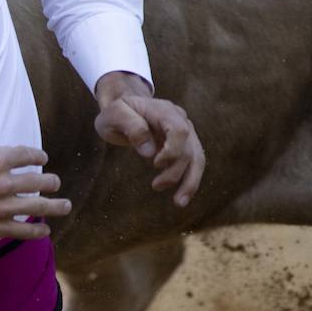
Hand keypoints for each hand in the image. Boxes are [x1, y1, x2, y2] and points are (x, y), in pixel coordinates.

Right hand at [0, 141, 71, 254]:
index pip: (26, 155)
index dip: (38, 156)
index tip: (43, 159)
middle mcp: (4, 183)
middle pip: (38, 181)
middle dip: (51, 182)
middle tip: (55, 183)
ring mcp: (2, 208)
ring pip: (38, 207)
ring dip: (56, 206)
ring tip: (65, 206)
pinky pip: (24, 231)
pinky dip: (37, 232)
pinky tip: (45, 231)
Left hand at [93, 71, 204, 206]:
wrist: (124, 108)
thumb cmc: (116, 112)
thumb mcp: (114, 115)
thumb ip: (131, 126)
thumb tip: (149, 151)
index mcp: (163, 110)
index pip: (179, 130)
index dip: (173, 149)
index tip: (155, 163)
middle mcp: (179, 119)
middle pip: (190, 148)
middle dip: (177, 171)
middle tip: (156, 186)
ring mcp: (184, 132)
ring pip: (197, 158)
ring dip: (190, 181)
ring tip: (179, 202)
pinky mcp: (183, 144)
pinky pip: (193, 163)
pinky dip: (190, 180)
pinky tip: (182, 197)